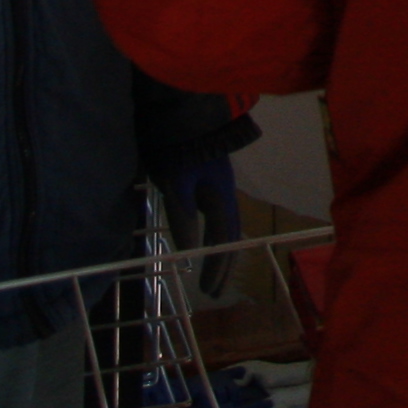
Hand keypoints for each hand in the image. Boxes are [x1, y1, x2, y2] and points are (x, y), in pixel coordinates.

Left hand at [152, 154, 240, 296]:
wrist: (183, 116)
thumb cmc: (179, 151)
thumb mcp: (177, 184)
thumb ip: (183, 216)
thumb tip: (190, 251)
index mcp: (220, 197)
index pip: (224, 239)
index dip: (218, 265)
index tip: (209, 291)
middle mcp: (224, 195)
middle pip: (230, 236)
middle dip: (223, 264)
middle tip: (213, 291)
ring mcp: (218, 188)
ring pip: (225, 227)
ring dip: (221, 252)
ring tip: (213, 273)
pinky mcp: (208, 183)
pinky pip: (218, 218)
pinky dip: (215, 237)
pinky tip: (207, 241)